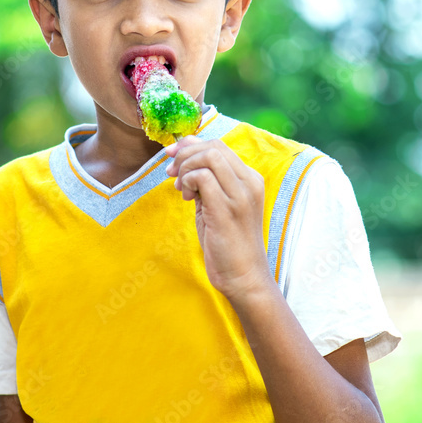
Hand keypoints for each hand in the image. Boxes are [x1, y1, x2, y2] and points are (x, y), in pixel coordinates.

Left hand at [164, 135, 271, 298]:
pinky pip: (202, 177)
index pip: (219, 145)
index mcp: (250, 178)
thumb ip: (205, 178)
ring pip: (208, 156)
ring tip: (182, 189)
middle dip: (184, 154)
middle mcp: (249, 182)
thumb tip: (185, 148)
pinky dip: (188, 181)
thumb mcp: (216, 203)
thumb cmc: (227, 242)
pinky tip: (187, 198)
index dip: (190, 145)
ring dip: (186, 168)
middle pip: (213, 146)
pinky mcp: (228, 210)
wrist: (244, 277)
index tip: (171, 157)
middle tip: (171, 174)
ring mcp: (241, 195)